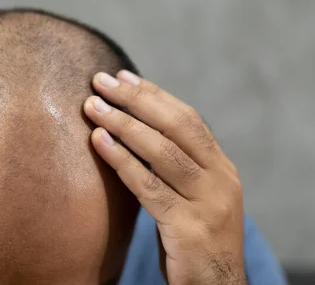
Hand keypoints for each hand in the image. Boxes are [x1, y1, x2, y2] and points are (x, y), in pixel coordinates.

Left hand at [84, 71, 245, 284]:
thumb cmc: (194, 238)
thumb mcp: (195, 195)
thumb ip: (176, 165)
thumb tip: (136, 129)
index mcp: (222, 168)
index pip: (187, 118)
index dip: (154, 95)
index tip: (123, 76)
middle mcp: (221, 180)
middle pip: (176, 126)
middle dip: (135, 100)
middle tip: (100, 80)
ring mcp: (209, 203)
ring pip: (162, 152)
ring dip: (123, 124)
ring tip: (92, 106)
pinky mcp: (189, 228)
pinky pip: (148, 186)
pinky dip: (121, 160)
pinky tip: (98, 142)